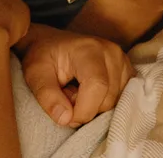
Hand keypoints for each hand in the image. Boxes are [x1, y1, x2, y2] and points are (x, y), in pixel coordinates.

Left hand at [16, 25, 131, 126]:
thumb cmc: (42, 57)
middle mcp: (112, 52)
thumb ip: (47, 96)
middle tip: (66, 96)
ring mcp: (123, 61)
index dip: (83, 110)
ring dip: (94, 106)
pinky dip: (103, 102)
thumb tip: (66, 119)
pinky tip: (89, 92)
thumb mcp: (34, 74)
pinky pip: (121, 99)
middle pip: (107, 99)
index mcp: (88, 49)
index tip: (65, 116)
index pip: (97, 86)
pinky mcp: (128, 71)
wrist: (51, 44)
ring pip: (116, 102)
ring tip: (76, 91)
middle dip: (85, 108)